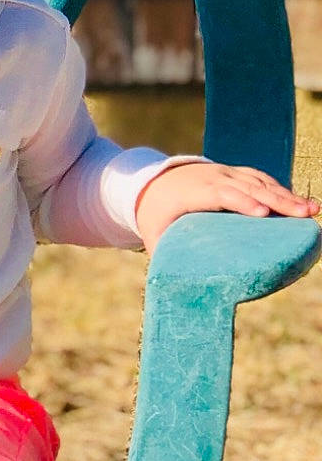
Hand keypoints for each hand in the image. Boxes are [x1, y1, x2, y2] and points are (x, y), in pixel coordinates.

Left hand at [134, 158, 318, 251]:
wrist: (154, 180)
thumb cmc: (156, 214)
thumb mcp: (153, 234)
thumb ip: (162, 256)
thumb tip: (172, 287)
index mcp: (193, 191)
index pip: (221, 194)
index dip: (241, 201)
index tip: (262, 214)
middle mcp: (214, 178)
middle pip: (249, 187)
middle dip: (278, 200)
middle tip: (304, 214)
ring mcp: (228, 173)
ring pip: (261, 182)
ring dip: (288, 196)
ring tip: (313, 211)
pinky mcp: (237, 174)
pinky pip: (262, 180)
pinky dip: (281, 190)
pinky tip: (300, 204)